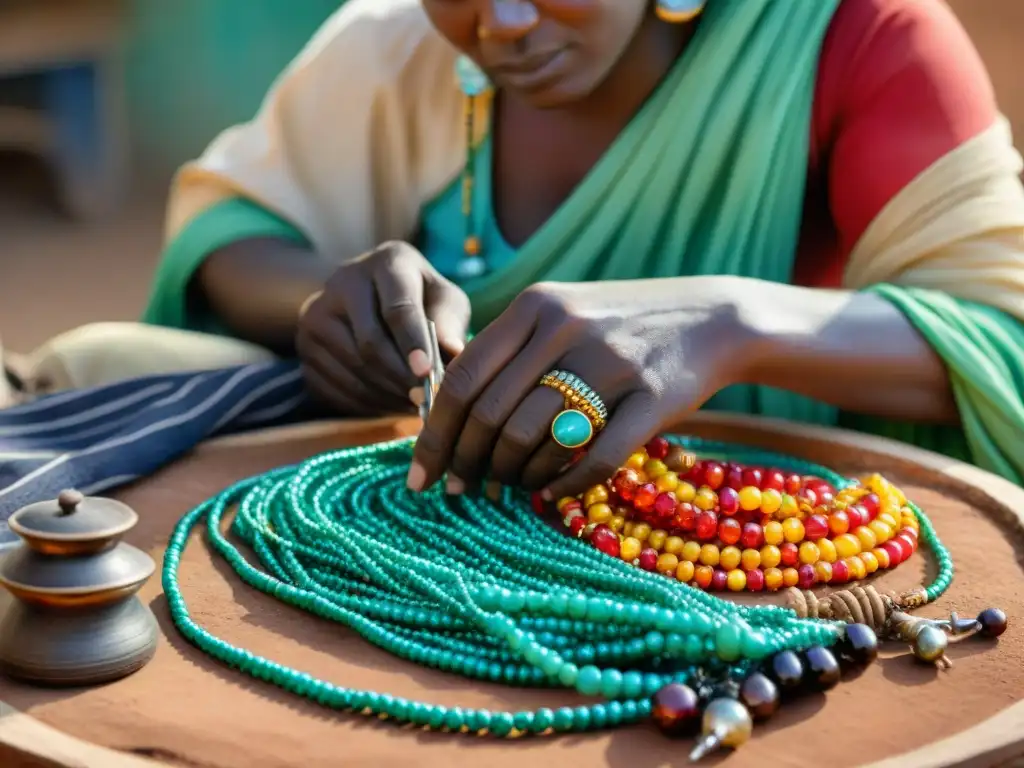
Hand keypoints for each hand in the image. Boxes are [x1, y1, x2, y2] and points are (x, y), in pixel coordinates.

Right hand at [296, 241, 470, 415]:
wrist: (368, 298)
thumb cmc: (420, 298)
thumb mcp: (443, 299)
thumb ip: (449, 323)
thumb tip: (454, 354)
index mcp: (387, 262)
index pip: (398, 308)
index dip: (413, 344)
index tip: (427, 373)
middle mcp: (342, 282)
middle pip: (371, 343)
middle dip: (402, 377)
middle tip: (426, 399)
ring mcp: (316, 315)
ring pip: (354, 369)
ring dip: (388, 395)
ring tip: (413, 404)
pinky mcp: (305, 348)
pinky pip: (336, 387)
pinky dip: (366, 404)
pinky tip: (389, 404)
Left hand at [407, 277, 755, 496]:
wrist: (712, 317)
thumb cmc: (620, 324)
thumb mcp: (559, 314)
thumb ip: (507, 352)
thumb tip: (446, 413)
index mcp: (535, 307)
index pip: (462, 379)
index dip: (434, 433)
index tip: (422, 474)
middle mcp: (566, 328)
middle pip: (491, 414)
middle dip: (468, 463)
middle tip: (465, 489)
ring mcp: (611, 363)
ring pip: (534, 438)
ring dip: (513, 476)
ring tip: (511, 487)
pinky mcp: (652, 398)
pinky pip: (595, 458)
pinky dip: (564, 485)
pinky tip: (551, 494)